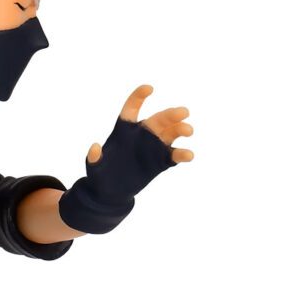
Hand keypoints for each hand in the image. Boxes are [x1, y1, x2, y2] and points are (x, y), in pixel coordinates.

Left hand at [58, 85, 193, 234]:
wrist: (110, 193)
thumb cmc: (100, 175)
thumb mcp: (93, 167)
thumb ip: (94, 157)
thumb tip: (95, 148)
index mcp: (124, 130)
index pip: (132, 108)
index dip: (139, 97)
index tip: (148, 89)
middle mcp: (142, 135)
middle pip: (159, 119)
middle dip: (172, 114)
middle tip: (183, 112)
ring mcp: (153, 148)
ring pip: (170, 134)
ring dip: (180, 130)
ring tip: (188, 131)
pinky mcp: (160, 162)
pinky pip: (173, 155)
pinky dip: (182, 154)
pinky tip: (188, 155)